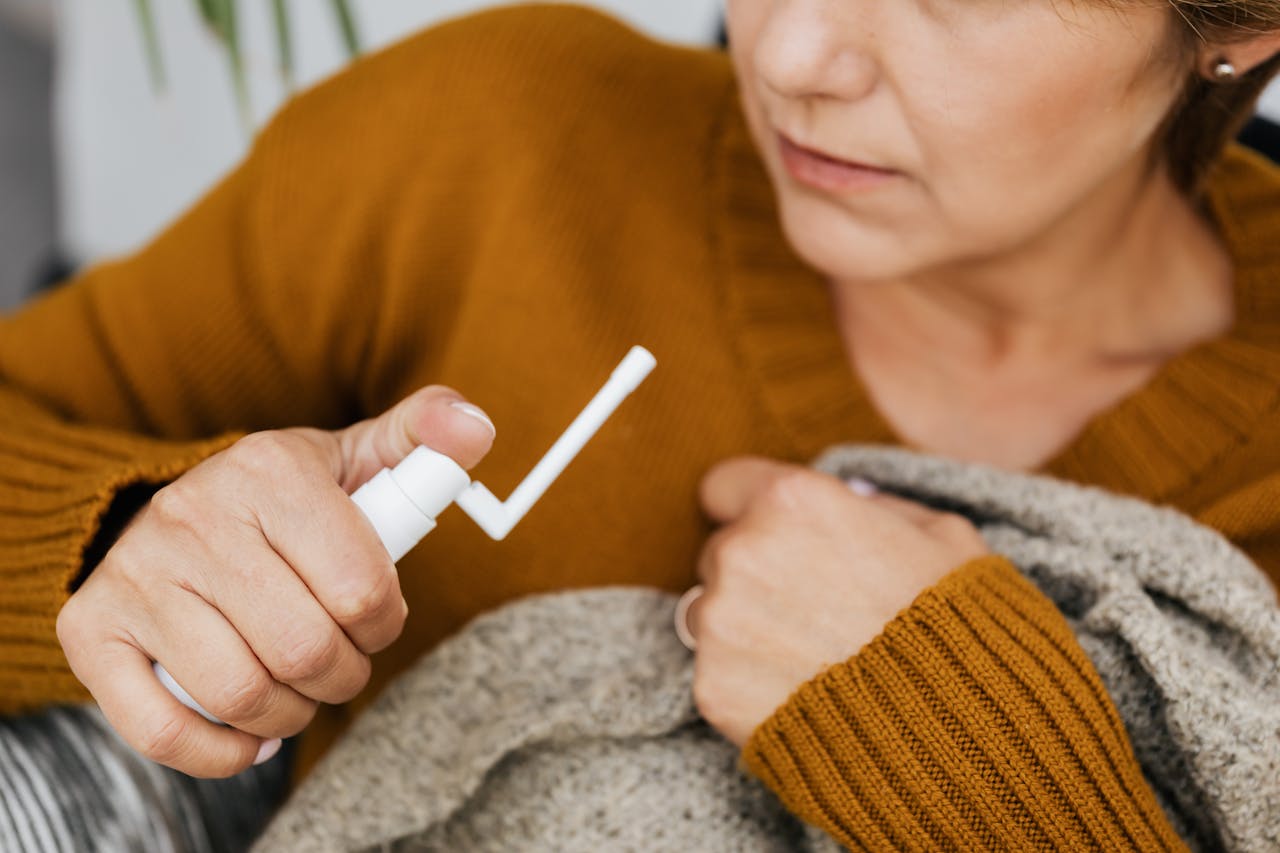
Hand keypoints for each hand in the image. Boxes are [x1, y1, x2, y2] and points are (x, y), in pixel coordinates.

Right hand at [56, 387, 495, 776]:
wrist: (160, 510)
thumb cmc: (282, 500)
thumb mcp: (354, 456)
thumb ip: (427, 434)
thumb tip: (477, 428)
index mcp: (268, 470)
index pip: (362, 588)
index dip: (385, 623)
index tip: (374, 617)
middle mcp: (193, 517)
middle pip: (305, 649)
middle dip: (343, 673)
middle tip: (340, 661)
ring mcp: (135, 576)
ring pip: (242, 694)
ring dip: (292, 712)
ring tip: (298, 687)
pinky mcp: (91, 632)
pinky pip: (162, 729)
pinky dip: (220, 750)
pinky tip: (250, 731)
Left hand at [686, 456, 987, 745]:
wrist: (951, 731)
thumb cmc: (954, 624)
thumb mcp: (938, 533)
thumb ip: (872, 507)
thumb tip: (847, 505)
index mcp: (790, 500)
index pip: (725, 486)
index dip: (749, 508)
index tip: (770, 533)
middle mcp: (742, 551)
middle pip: (718, 550)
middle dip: (753, 572)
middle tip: (807, 606)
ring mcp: (720, 620)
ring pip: (710, 611)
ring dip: (743, 626)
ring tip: (807, 655)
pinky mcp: (711, 684)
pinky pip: (715, 670)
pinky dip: (745, 681)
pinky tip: (798, 693)